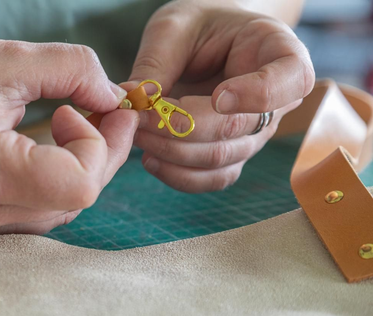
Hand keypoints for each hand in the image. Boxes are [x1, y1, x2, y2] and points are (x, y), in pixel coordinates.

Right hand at [0, 38, 137, 234]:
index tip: (80, 109)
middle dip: (103, 155)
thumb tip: (115, 94)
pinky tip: (50, 147)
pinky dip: (53, 181)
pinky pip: (34, 211)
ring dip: (80, 169)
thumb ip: (73, 69)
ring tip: (76, 124)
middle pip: (76, 201)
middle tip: (107, 110)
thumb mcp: (4, 58)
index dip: (99, 146)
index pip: (80, 186)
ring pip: (59, 210)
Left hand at [128, 0, 313, 192]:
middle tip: (140, 116)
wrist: (205, 43)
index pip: (292, 81)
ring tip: (136, 132)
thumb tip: (134, 97)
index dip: (257, 94)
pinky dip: (177, 175)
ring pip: (221, 159)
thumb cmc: (197, 27)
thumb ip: (158, 60)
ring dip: (172, 151)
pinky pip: (211, 179)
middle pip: (239, 128)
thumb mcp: (174, 27)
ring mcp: (255, 134)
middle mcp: (277, 101)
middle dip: (183, 126)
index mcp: (280, 54)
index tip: (217, 96)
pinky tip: (150, 158)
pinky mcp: (232, 156)